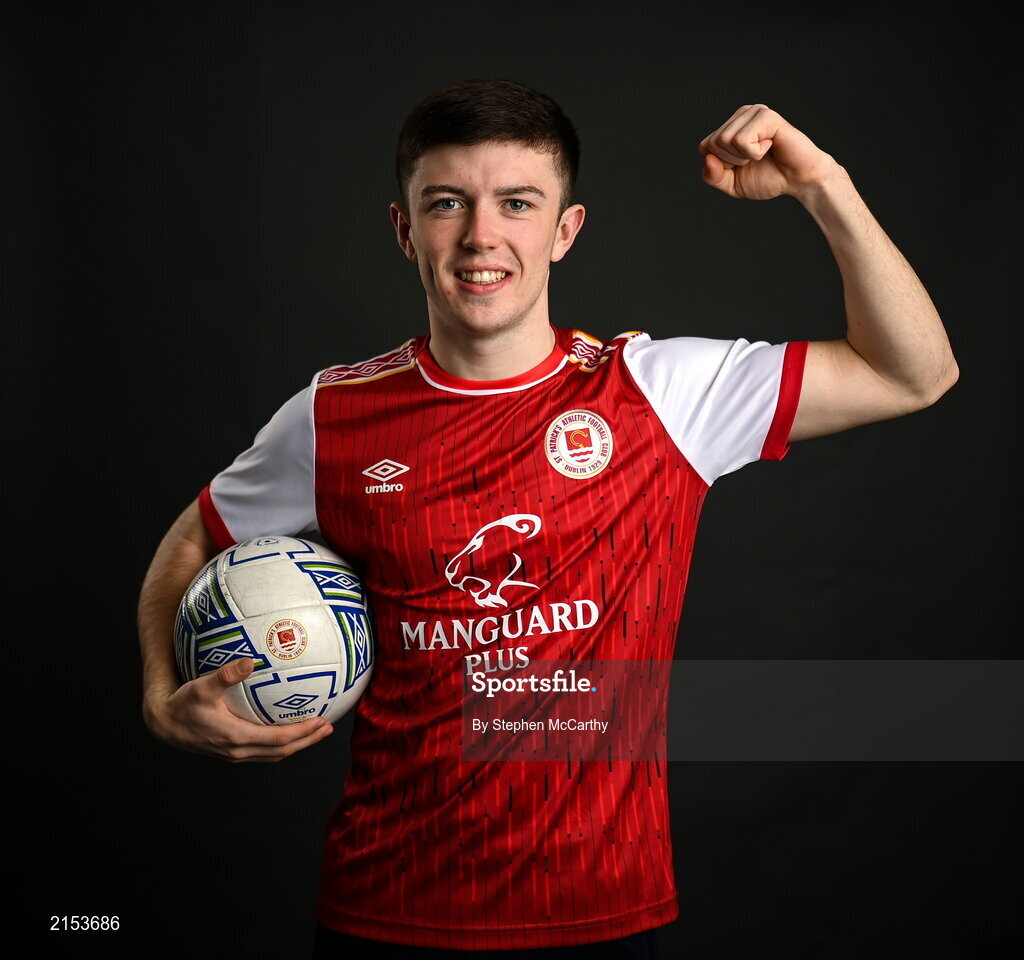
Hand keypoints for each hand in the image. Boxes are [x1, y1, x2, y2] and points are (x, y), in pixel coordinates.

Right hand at [143, 657, 333, 761]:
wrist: (163, 724)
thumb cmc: (183, 703)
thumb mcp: (202, 687)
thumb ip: (226, 675)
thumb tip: (248, 661)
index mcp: (236, 738)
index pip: (279, 739)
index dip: (303, 732)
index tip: (321, 720)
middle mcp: (239, 751)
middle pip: (282, 751)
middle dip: (308, 740)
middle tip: (328, 727)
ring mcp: (236, 754)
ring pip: (274, 754)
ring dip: (298, 744)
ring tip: (316, 731)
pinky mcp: (232, 752)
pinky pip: (264, 751)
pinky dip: (282, 744)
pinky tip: (288, 729)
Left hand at [698, 104, 837, 200]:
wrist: (798, 180)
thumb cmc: (769, 177)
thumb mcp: (732, 184)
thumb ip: (713, 176)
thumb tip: (708, 159)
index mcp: (731, 127)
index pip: (705, 147)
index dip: (720, 166)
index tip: (742, 166)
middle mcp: (741, 115)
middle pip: (713, 144)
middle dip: (731, 162)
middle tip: (755, 160)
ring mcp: (754, 112)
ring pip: (725, 140)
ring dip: (743, 157)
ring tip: (763, 153)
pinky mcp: (767, 116)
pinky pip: (742, 140)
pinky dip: (754, 153)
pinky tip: (770, 146)